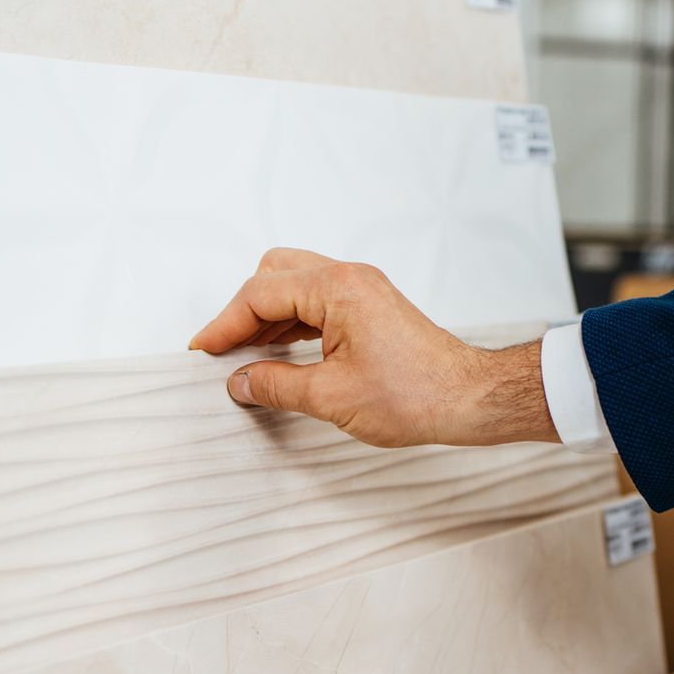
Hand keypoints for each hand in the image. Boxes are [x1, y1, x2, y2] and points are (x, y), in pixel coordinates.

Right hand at [188, 248, 556, 446]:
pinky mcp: (370, 308)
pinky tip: (280, 354)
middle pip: (274, 275)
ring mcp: (362, 291)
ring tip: (246, 356)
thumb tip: (240, 382)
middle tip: (223, 350)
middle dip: (243, 310)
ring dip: (267, 317)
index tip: (204, 352)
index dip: (225, 324)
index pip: (260, 294)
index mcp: (337, 288)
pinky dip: (291, 323)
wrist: (469, 398)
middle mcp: (349, 278)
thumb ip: (276, 385)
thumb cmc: (416, 394)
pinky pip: (316, 304)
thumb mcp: (331, 397)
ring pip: (295, 287)